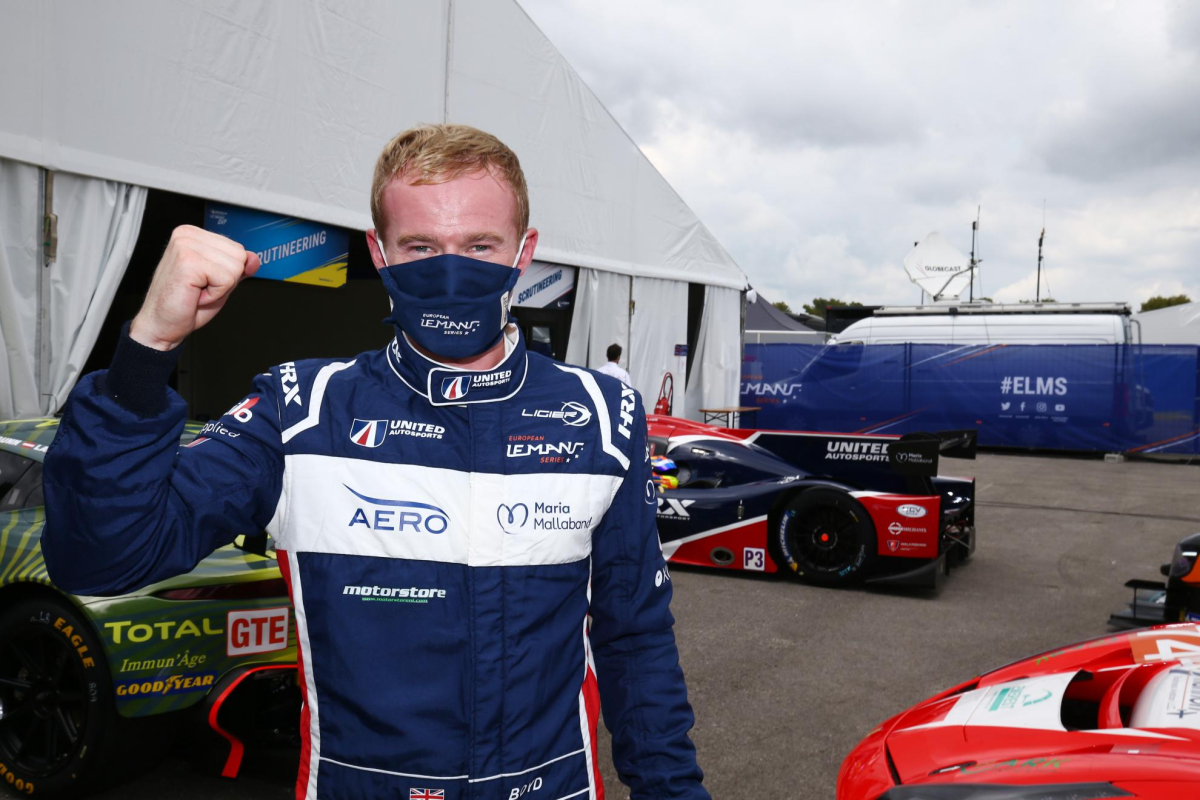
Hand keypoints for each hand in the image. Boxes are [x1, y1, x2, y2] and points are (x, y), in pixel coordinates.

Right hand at [130, 225, 260, 350]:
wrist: (161, 324)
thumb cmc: (185, 304)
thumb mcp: (220, 282)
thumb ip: (238, 267)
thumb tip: (254, 259)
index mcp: (193, 235)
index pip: (237, 249)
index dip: (228, 273)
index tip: (204, 281)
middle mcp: (187, 235)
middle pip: (239, 256)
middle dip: (226, 279)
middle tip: (200, 288)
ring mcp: (186, 246)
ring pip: (235, 267)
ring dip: (220, 288)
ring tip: (197, 290)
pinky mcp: (188, 261)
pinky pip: (226, 279)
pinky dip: (215, 294)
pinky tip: (195, 294)